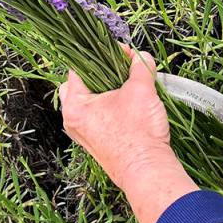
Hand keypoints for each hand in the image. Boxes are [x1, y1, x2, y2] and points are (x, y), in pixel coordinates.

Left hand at [59, 46, 173, 190]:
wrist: (148, 171)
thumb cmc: (138, 136)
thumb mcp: (141, 90)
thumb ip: (140, 67)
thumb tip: (141, 57)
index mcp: (75, 105)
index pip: (78, 68)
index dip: (100, 54)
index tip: (118, 51)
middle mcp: (74, 121)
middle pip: (80, 85)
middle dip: (100, 74)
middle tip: (119, 68)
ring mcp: (85, 134)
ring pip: (90, 102)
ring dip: (107, 91)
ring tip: (127, 85)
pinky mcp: (98, 143)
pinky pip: (98, 118)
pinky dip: (110, 107)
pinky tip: (129, 104)